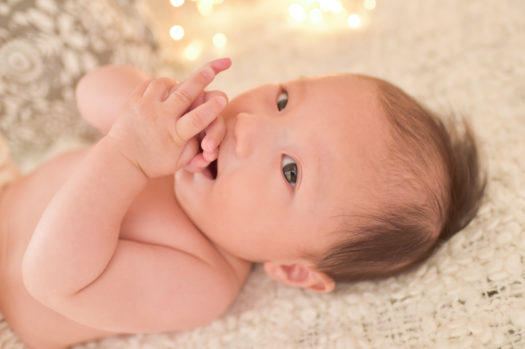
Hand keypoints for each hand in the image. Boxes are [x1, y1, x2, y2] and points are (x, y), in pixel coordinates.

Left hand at [106, 58, 230, 177]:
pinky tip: (169, 88)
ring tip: (187, 83)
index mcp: (174, 136)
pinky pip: (151, 83)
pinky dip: (163, 84)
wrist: (123, 159)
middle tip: (211, 70)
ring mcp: (144, 107)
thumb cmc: (158, 161)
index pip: (197, 119)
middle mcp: (159, 119)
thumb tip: (211, 126)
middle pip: (184, 94)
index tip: (222, 100)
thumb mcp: (180, 161)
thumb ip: (197, 143)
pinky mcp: (133, 100)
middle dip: (200, 80)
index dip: (211, 109)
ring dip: (178, 82)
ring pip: (166, 84)